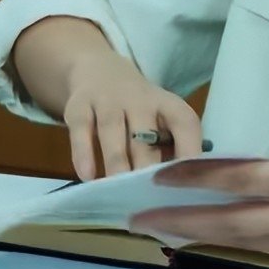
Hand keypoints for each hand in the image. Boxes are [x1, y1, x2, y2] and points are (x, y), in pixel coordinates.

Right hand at [13, 17, 201, 178]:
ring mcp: (107, 100)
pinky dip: (83, 152)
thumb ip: (169, 149)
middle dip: (146, 165)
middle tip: (148, 196)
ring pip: (112, 130)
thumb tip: (175, 185)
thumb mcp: (159, 120)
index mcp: (167, 105)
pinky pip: (81, 129)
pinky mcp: (79, 105)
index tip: (188, 178)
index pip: (184, 123)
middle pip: (145, 133)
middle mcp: (139, 99)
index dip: (189, 149)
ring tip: (117, 189)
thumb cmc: (138, 111)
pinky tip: (86, 175)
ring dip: (116, 161)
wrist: (99, 72)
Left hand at [136, 125, 268, 255]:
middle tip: (138, 222)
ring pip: (249, 243)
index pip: (233, 180)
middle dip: (180, 224)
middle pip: (229, 225)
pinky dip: (245, 243)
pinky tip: (224, 238)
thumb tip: (262, 166)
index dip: (191, 179)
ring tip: (169, 234)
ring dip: (206, 239)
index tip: (156, 178)